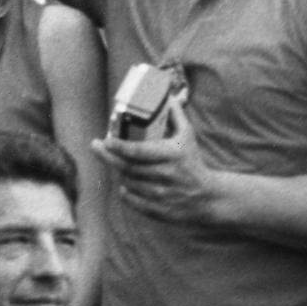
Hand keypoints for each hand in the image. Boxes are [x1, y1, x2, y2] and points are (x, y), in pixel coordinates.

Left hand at [93, 99, 222, 226]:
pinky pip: (133, 201)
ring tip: (115, 163)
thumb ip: (175, 115)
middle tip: (96, 147)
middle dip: (108, 156)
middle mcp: (167, 175)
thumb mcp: (188, 136)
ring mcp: (164, 194)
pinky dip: (126, 192)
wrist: (210, 197)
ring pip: (129, 182)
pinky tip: (124, 184)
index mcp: (172, 155)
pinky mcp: (161, 210)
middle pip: (128, 167)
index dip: (119, 146)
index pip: (139, 151)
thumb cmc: (193, 162)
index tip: (105, 140)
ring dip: (118, 172)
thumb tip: (166, 95)